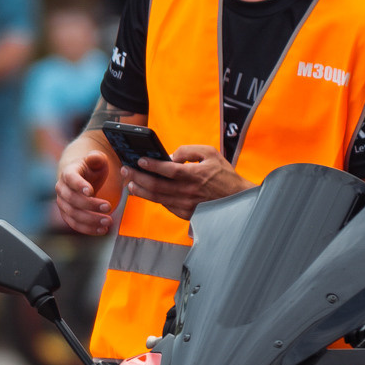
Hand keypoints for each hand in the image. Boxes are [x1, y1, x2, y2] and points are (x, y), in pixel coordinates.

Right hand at [54, 139, 121, 236]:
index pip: (70, 178)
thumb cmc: (91, 168)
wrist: (82, 178)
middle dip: (90, 205)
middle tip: (108, 207)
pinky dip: (88, 229)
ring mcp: (63, 203)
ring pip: (73, 214)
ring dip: (91, 220)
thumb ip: (96, 157)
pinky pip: (75, 224)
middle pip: (72, 199)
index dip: (79, 185)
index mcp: (68, 172)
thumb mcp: (96, 160)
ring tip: (108, 221)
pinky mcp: (67, 214)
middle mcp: (62, 188)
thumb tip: (94, 156)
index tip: (91, 191)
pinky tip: (102, 230)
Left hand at [123, 144, 246, 220]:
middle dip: (138, 177)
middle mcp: (189, 192)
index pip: (168, 170)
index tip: (139, 160)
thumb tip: (170, 156)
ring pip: (158, 198)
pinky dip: (153, 198)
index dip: (152, 165)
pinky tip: (144, 192)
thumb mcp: (211, 154)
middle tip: (127, 170)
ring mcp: (187, 205)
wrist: (237, 200)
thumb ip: (189, 151)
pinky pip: (165, 206)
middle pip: (157, 186)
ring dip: (141, 190)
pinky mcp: (186, 214)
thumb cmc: (224, 175)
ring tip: (130, 183)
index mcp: (195, 175)